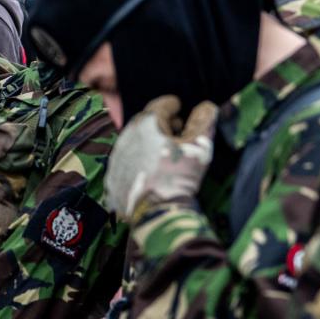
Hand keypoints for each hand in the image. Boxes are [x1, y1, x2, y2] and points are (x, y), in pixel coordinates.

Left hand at [103, 95, 217, 219]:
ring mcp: (117, 157)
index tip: (177, 107)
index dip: (172, 105)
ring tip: (162, 151)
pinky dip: (138, 162)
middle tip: (174, 129)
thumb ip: (204, 122)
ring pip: (133, 142)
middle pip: (145, 122)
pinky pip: (126, 162)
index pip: (161, 105)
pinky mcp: (112, 177)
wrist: (156, 213)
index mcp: (148, 123)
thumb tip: (207, 106)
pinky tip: (149, 170)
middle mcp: (127, 136)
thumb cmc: (179, 175)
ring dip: (147, 142)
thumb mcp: (198, 147)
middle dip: (160, 123)